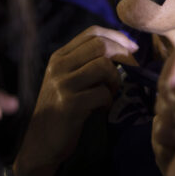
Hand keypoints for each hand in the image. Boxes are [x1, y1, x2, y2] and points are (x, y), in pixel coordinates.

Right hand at [13, 26, 137, 175]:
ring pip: (103, 66)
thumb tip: (124, 50)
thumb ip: (86, 64)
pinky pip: (102, 93)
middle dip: (123, 56)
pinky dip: (109, 100)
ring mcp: (62, 84)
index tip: (132, 49)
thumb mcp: (67, 81)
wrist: (41, 143)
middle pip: (100, 45)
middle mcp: (58, 66)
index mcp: (59, 57)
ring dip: (116, 80)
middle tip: (132, 71)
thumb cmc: (61, 111)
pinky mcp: (69, 104)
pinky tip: (102, 108)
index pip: (92, 32)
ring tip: (111, 93)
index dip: (117, 37)